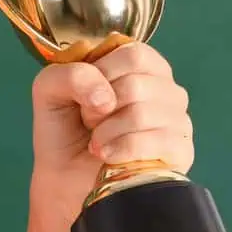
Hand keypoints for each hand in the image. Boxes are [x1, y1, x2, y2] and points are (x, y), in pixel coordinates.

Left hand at [27, 41, 193, 231]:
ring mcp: (178, 120)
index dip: (103, 74)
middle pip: (138, 85)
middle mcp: (165, 89)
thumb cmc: (63, 129)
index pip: (134, 54)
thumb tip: (105, 95)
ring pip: (144, 113)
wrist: (64, 176)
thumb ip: (69, 74)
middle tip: (90, 123)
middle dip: (99, 108)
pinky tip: (107, 156)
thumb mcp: (50, 88)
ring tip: (96, 142)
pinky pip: (157, 142)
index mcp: (140, 66)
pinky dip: (121, 149)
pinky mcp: (181, 152)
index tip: (85, 95)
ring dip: (106, 131)